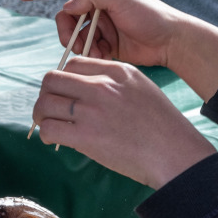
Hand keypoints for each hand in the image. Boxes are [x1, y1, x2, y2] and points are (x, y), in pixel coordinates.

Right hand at [17, 0, 217, 99]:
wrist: (170, 41)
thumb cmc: (150, 14)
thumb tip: (68, 6)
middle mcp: (97, 3)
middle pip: (64, 15)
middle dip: (67, 31)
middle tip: (78, 44)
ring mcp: (99, 23)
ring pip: (72, 33)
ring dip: (80, 44)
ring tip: (96, 52)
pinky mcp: (103, 41)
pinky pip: (84, 47)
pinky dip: (90, 53)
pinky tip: (105, 55)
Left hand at [33, 57, 215, 188]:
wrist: (176, 154)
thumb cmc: (162, 126)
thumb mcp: (141, 89)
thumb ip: (112, 82)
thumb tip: (80, 88)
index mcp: (117, 72)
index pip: (73, 63)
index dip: (64, 78)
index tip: (65, 92)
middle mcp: (102, 87)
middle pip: (51, 80)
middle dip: (46, 94)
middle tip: (49, 108)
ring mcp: (92, 110)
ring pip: (45, 103)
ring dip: (41, 114)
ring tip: (48, 123)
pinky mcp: (85, 136)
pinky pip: (49, 128)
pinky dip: (46, 133)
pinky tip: (54, 138)